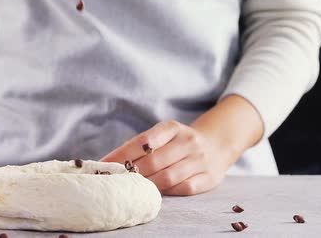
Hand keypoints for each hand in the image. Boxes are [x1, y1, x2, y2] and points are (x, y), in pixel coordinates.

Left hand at [100, 120, 231, 195]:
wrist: (217, 144)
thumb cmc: (178, 142)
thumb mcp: (164, 135)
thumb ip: (141, 146)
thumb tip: (109, 161)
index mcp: (172, 127)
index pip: (143, 141)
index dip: (122, 154)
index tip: (103, 164)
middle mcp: (188, 141)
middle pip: (154, 161)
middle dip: (132, 173)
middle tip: (115, 181)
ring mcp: (200, 160)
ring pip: (168, 177)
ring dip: (147, 185)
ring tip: (131, 189)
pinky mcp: (209, 178)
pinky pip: (184, 188)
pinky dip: (167, 192)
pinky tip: (155, 194)